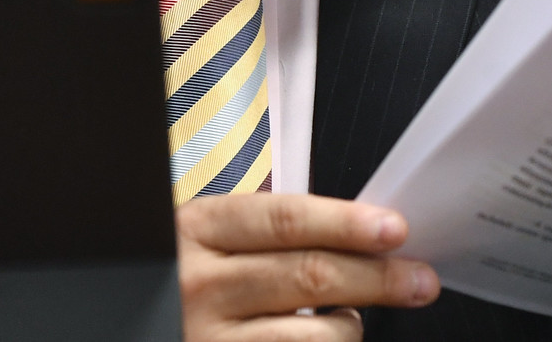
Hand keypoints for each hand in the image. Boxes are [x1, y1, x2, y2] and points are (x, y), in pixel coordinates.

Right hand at [176, 192, 440, 339]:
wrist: (131, 320)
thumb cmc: (186, 280)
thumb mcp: (209, 241)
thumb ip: (267, 232)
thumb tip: (359, 232)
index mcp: (199, 230)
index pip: (285, 220)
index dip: (345, 223)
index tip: (393, 230)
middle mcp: (199, 286)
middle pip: (308, 275)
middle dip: (376, 277)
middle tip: (420, 280)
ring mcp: (207, 339)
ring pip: (312, 337)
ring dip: (349, 327)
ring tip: (354, 319)